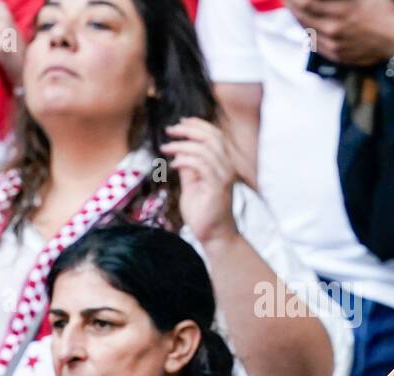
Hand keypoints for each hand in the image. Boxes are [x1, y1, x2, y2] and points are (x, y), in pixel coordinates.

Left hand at [161, 118, 238, 245]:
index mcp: (223, 164)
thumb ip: (189, 169)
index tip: (179, 123)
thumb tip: (179, 154)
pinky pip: (201, 166)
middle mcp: (227, 167)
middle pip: (212, 137)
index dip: (198, 125)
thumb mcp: (192, 185)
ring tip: (166, 148)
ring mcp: (224, 176)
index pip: (214, 136)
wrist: (214, 235)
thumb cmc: (203, 212)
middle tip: (170, 130)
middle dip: (190, 129)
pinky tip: (173, 164)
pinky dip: (185, 160)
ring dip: (183, 145)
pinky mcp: (217, 187)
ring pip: (205, 149)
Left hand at [283, 0, 393, 66]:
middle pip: (302, 16)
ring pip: (307, 30)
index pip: (307, 3)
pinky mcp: (336, 55)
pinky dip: (308, 32)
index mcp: (342, 10)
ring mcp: (334, 44)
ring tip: (295, 9)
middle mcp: (334, 29)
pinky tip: (307, 24)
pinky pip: (315, 43)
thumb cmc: (385, 11)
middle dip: (292, 5)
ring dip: (298, 18)